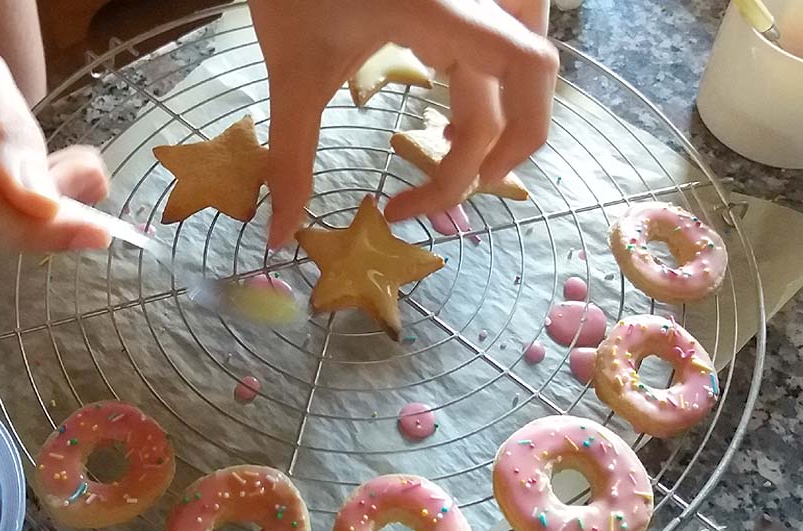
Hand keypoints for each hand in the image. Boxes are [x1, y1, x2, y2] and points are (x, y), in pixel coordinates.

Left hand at [249, 0, 557, 247]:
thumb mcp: (293, 73)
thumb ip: (291, 156)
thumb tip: (280, 233)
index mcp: (448, 10)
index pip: (526, 78)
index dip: (495, 155)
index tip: (410, 205)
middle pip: (523, 86)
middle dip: (492, 154)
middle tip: (444, 194)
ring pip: (521, 61)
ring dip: (500, 114)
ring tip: (453, 150)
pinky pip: (501, 40)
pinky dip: (488, 83)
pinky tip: (450, 105)